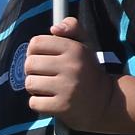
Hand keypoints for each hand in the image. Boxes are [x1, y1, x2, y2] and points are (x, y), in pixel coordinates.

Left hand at [24, 17, 119, 131]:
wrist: (105, 102)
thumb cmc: (87, 71)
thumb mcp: (84, 45)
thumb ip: (71, 27)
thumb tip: (54, 28)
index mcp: (75, 49)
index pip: (36, 43)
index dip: (34, 51)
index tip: (41, 57)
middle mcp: (71, 67)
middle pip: (29, 64)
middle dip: (33, 70)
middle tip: (44, 74)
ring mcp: (67, 88)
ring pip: (30, 83)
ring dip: (35, 87)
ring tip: (48, 87)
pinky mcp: (62, 107)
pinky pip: (33, 103)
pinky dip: (38, 103)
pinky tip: (50, 100)